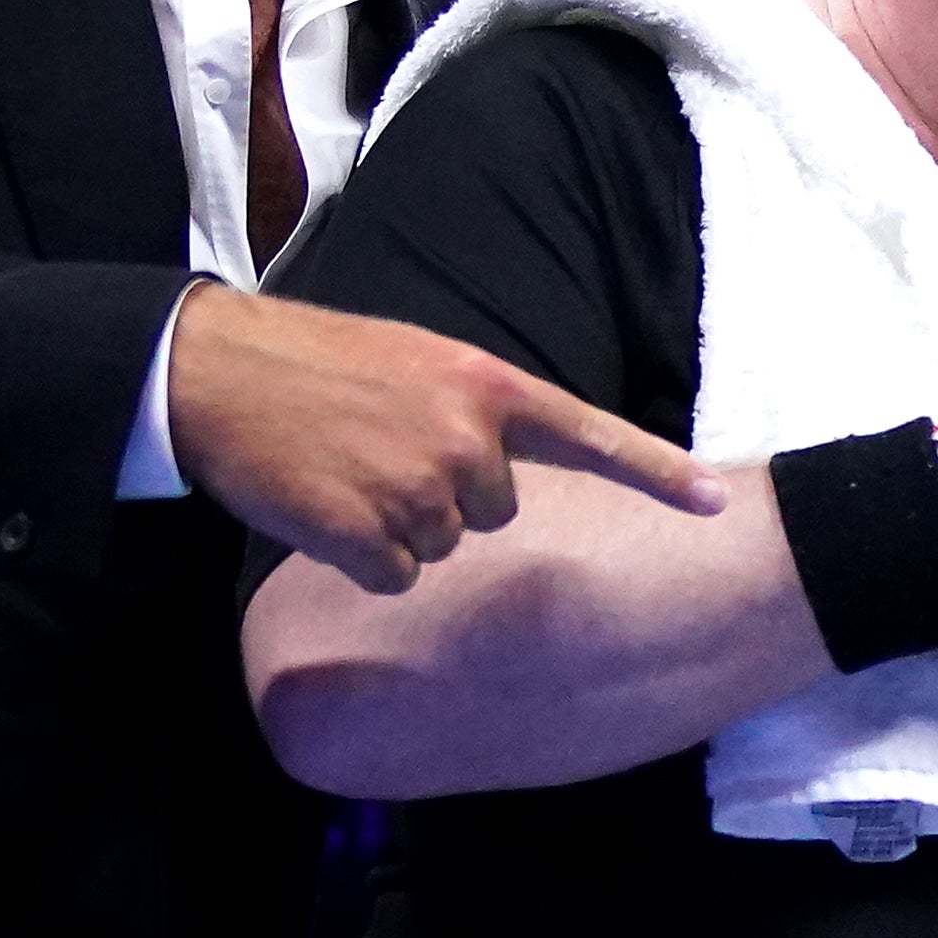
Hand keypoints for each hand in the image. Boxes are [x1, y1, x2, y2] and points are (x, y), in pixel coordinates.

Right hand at [166, 284, 727, 594]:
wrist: (221, 370)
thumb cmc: (319, 363)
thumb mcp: (418, 359)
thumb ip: (475, 408)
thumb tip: (506, 471)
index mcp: (487, 384)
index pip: (593, 436)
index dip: (659, 475)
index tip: (717, 507)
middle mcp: (468, 437)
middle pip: (500, 513)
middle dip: (450, 496)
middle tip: (385, 451)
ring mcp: (420, 487)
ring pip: (445, 548)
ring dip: (401, 525)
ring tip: (348, 469)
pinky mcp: (367, 534)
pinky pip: (398, 578)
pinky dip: (362, 557)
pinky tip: (327, 506)